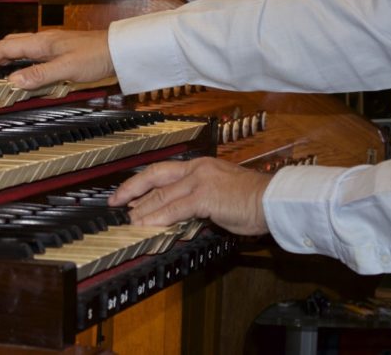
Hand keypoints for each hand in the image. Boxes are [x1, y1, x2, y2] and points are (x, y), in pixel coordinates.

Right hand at [0, 30, 113, 89]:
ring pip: (23, 49)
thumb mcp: (66, 68)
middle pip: (11, 44)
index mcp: (41, 42)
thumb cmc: (97, 55)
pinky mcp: (61, 53)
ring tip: (1, 73)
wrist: (119, 51)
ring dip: (9, 59)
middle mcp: (44, 42)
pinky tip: (27, 73)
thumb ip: (39, 75)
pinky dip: (24, 64)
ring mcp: (53, 46)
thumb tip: (13, 81)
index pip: (6, 47)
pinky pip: (35, 56)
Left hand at [108, 157, 271, 235]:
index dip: (141, 182)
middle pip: (155, 177)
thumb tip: (179, 213)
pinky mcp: (204, 197)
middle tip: (116, 202)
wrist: (274, 200)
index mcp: (200, 166)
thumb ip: (198, 199)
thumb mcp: (220, 194)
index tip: (126, 192)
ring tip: (129, 221)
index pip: (162, 171)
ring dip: (142, 210)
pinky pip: (174, 209)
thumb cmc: (253, 200)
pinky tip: (147, 225)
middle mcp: (197, 169)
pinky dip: (158, 218)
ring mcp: (200, 181)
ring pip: (161, 195)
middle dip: (132, 190)